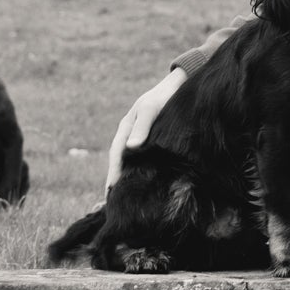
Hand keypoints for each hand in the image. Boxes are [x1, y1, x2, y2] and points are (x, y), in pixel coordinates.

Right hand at [105, 68, 186, 190]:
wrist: (178, 87)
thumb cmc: (164, 97)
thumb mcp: (151, 110)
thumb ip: (142, 127)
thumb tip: (131, 147)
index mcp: (125, 129)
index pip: (117, 155)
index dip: (114, 172)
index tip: (111, 190)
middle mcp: (130, 136)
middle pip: (119, 162)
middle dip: (115, 180)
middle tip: (112, 202)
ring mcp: (139, 139)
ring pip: (129, 162)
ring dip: (126, 178)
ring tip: (123, 198)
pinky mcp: (151, 142)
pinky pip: (141, 160)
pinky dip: (138, 172)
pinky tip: (142, 183)